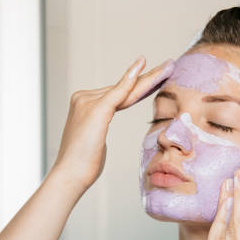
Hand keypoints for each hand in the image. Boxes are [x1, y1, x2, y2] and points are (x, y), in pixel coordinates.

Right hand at [51, 56, 174, 191]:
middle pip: (123, 88)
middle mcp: (84, 98)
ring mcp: (89, 102)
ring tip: (168, 67)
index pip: (118, 93)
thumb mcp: (94, 143)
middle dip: (148, 77)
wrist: (70, 174)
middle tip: (168, 66)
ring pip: (126, 89)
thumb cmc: (82, 165)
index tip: (157, 78)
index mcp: (84, 104)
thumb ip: (97, 131)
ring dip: (149, 77)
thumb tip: (99, 135)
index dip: (139, 85)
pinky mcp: (96, 109)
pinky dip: (131, 78)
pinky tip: (143, 65)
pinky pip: (119, 91)